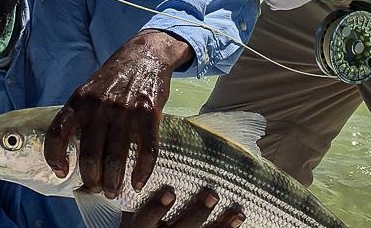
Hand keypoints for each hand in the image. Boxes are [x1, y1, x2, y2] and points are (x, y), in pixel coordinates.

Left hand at [44, 31, 192, 197]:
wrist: (144, 55)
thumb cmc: (113, 78)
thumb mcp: (88, 89)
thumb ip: (79, 115)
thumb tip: (69, 151)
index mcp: (79, 100)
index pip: (58, 133)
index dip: (55, 157)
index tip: (61, 172)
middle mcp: (99, 105)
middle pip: (90, 154)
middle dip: (92, 179)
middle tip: (96, 189)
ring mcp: (124, 109)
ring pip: (115, 157)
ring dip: (114, 181)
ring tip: (113, 192)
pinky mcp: (149, 112)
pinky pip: (146, 149)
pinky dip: (142, 171)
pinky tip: (138, 182)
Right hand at [121, 186, 244, 227]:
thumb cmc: (142, 209)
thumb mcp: (131, 202)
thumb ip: (141, 183)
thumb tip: (152, 150)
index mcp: (142, 225)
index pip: (146, 219)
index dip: (157, 208)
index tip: (169, 192)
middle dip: (197, 215)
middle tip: (212, 195)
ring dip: (220, 227)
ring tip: (236, 213)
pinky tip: (239, 219)